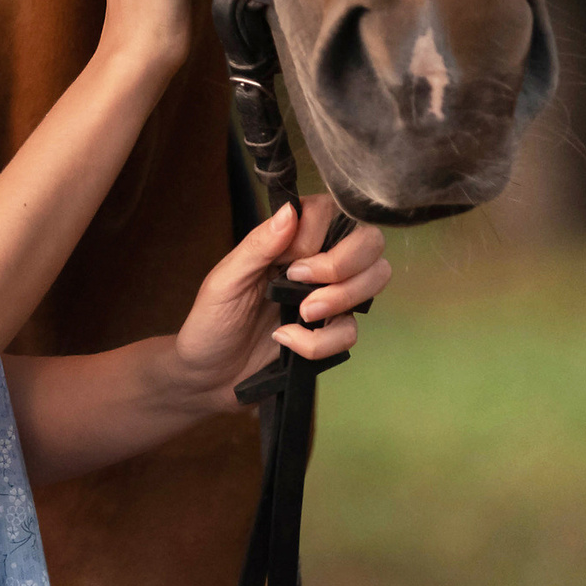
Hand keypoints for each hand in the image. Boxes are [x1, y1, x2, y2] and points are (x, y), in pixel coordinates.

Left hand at [169, 194, 391, 409]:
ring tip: (301, 315)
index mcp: (288, 239)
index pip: (331, 211)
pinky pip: (351, 331)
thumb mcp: (227, 279)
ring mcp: (328, 296)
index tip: (290, 262)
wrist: (209, 375)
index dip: (319, 235)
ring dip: (340, 300)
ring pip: (375, 279)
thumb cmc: (211, 320)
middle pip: (368, 241)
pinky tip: (287, 341)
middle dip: (344, 265)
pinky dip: (320, 342)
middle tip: (303, 287)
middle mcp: (315, 261)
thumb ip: (259, 244)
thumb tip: (291, 210)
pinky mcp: (330, 332)